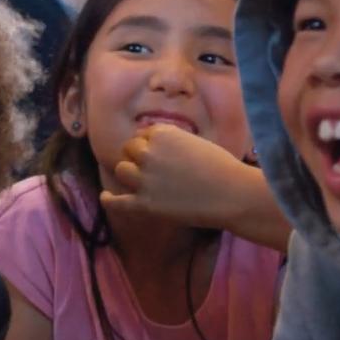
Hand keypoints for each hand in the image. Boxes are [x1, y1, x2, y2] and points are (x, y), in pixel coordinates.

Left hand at [101, 124, 251, 229]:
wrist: (233, 195)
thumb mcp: (196, 142)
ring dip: (129, 174)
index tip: (158, 153)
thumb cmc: (222, 167)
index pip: (143, 134)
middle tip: (152, 168)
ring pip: (121, 171)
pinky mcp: (144, 204)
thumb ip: (173, 142)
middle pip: (129, 150)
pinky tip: (106, 197)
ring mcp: (144, 179)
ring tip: (138, 180)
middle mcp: (149, 153)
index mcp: (163, 134)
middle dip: (138, 157)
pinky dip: (109, 199)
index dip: (149, 144)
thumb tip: (154, 144)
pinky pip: (116, 202)